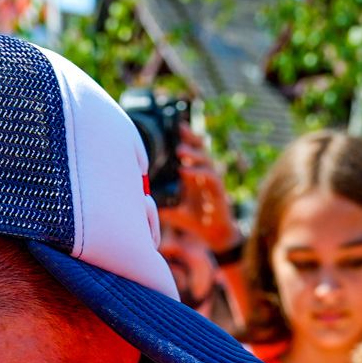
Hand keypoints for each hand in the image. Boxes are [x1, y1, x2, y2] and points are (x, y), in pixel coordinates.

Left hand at [170, 126, 235, 249]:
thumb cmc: (196, 221)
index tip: (177, 126)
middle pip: (201, 150)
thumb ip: (162, 205)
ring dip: (194, 154)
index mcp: (194, 176)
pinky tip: (185, 171)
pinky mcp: (218, 193)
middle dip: (192, 138)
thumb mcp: (175, 211)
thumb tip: (143, 204)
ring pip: (206, 161)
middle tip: (181, 129)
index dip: (187, 138)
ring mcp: (212, 183)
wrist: (213, 237)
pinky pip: (210, 179)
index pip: (192, 152)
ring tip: (180, 150)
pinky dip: (198, 173)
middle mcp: (204, 176)